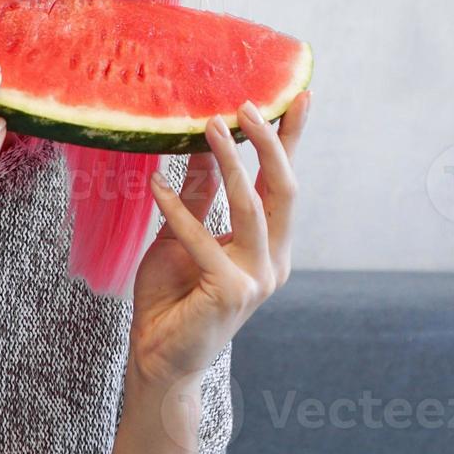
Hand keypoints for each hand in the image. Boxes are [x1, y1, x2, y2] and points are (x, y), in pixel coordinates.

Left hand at [128, 90, 310, 390]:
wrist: (158, 357)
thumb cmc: (172, 297)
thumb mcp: (183, 234)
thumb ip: (198, 194)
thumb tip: (201, 142)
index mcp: (270, 246)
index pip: (283, 184)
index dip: (292, 140)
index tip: (298, 96)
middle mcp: (273, 261)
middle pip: (283, 189)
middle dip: (268, 143)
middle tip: (245, 105)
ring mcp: (256, 279)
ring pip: (252, 207)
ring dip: (231, 163)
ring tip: (209, 126)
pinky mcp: (231, 292)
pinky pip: (203, 239)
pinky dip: (178, 210)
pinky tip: (155, 186)